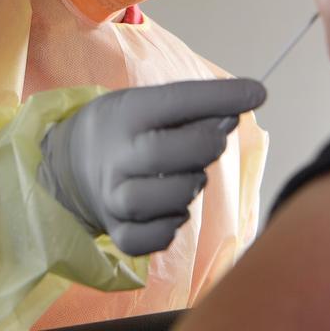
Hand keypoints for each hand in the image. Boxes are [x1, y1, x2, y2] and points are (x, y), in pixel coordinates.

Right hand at [38, 79, 265, 255]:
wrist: (71, 162)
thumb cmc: (128, 128)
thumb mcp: (150, 103)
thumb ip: (197, 106)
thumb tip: (249, 99)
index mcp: (126, 114)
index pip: (176, 102)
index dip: (221, 97)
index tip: (258, 92)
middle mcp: (115, 155)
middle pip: (169, 153)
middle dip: (205, 147)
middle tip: (211, 142)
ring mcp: (113, 197)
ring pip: (166, 201)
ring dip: (190, 188)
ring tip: (186, 176)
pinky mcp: (117, 230)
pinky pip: (157, 238)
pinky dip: (173, 226)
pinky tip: (171, 207)